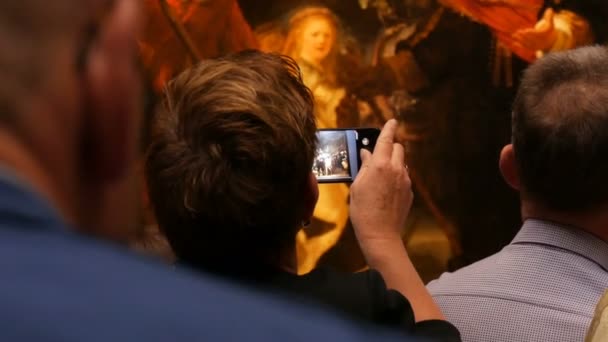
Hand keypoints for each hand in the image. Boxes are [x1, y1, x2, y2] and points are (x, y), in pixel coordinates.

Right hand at [350, 119, 412, 245]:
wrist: (380, 234)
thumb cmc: (362, 211)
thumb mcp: (357, 186)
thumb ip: (364, 166)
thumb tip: (366, 154)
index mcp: (380, 165)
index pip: (386, 140)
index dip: (389, 128)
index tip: (392, 121)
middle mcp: (396, 169)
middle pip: (398, 148)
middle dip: (390, 146)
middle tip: (378, 154)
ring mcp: (405, 181)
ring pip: (402, 163)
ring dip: (393, 162)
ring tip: (380, 176)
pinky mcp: (409, 192)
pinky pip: (404, 177)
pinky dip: (396, 177)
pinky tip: (385, 190)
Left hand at [512, 8, 557, 51]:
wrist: (550, 42)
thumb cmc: (548, 31)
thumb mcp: (550, 24)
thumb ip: (549, 17)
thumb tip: (549, 9)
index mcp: (542, 35)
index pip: (535, 34)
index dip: (529, 32)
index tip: (524, 31)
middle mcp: (538, 41)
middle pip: (529, 38)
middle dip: (522, 36)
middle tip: (515, 33)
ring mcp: (534, 45)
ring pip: (526, 43)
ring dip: (519, 40)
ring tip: (513, 36)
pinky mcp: (531, 48)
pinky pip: (525, 47)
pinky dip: (519, 46)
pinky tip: (514, 43)